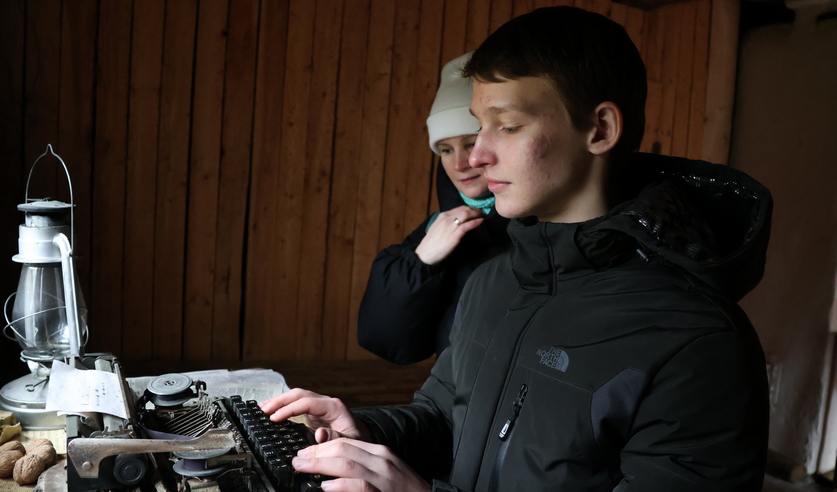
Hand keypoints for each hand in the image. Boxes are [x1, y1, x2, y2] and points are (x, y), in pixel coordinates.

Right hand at [259, 388, 370, 440]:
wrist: (362, 437)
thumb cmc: (356, 439)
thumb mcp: (350, 440)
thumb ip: (335, 437)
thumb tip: (320, 433)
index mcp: (334, 407)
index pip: (307, 402)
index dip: (289, 409)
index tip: (275, 418)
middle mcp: (326, 403)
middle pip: (300, 394)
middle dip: (280, 400)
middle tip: (263, 409)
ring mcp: (319, 406)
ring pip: (297, 396)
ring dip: (280, 401)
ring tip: (263, 408)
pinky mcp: (315, 412)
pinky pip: (297, 404)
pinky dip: (284, 406)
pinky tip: (273, 410)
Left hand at [292, 438, 430, 491]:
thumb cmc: (404, 491)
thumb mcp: (385, 472)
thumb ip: (362, 466)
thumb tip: (333, 470)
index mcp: (381, 453)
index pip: (347, 442)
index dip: (322, 446)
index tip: (305, 453)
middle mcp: (382, 461)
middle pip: (344, 448)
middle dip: (317, 452)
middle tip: (298, 459)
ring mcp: (383, 477)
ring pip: (348, 463)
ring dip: (320, 464)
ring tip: (303, 467)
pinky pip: (360, 486)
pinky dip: (341, 485)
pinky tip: (326, 487)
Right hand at [414, 205, 484, 264]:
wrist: (425, 253)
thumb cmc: (432, 242)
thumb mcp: (438, 227)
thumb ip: (446, 222)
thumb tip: (457, 222)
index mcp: (442, 215)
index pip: (459, 208)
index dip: (469, 208)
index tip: (475, 210)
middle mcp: (447, 218)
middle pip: (464, 209)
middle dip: (475, 210)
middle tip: (482, 212)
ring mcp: (451, 226)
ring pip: (466, 215)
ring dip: (477, 214)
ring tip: (483, 216)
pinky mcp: (455, 235)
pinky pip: (467, 225)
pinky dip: (475, 222)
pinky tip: (480, 221)